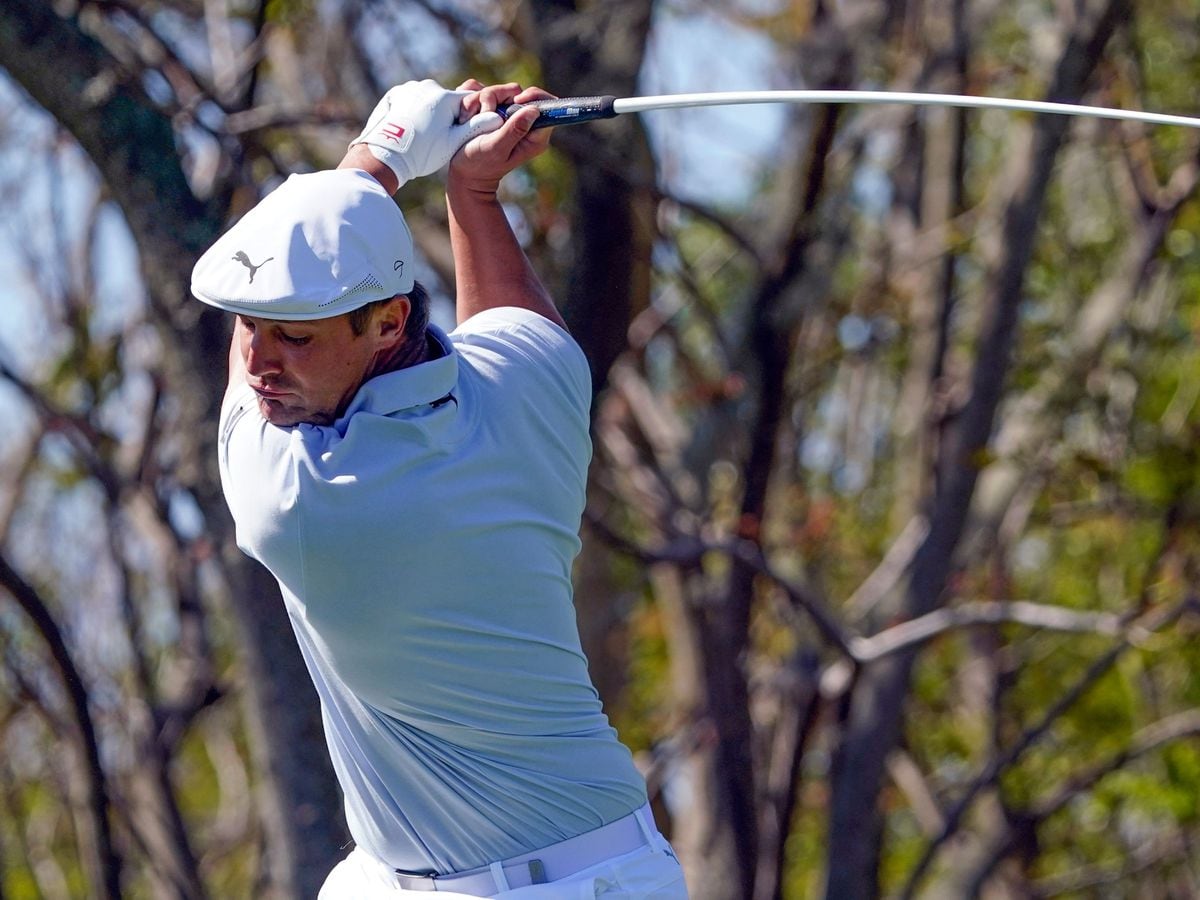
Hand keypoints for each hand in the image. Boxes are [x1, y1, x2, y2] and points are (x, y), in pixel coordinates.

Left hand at [350, 79, 502, 187]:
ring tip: (422, 136)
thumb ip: (476, 128)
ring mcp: (409, 88)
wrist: (386, 154)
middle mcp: (428, 86)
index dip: (465, 120)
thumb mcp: (453, 143)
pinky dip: (412, 112)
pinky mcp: (395, 94)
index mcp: (445, 97)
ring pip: (427, 101)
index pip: (466, 103)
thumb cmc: (423, 152)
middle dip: (444, 118)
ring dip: (428, 114)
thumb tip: (497, 117)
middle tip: (437, 139)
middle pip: (445, 102)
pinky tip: (409, 128)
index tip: (457, 135)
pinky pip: (410, 101)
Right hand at [449, 81, 554, 194]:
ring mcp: (502, 111)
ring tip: (468, 123)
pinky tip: (464, 117)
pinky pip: (474, 89)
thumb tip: (534, 111)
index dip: (534, 96)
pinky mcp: (485, 106)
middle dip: (494, 98)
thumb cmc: (481, 165)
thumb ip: (514, 130)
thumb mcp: (497, 149)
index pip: (546, 106)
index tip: (517, 100)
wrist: (462, 172)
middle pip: (514, 91)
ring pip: (492, 89)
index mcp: (533, 134)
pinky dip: (466, 101)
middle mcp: (519, 119)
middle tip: (484, 116)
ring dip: (475, 102)